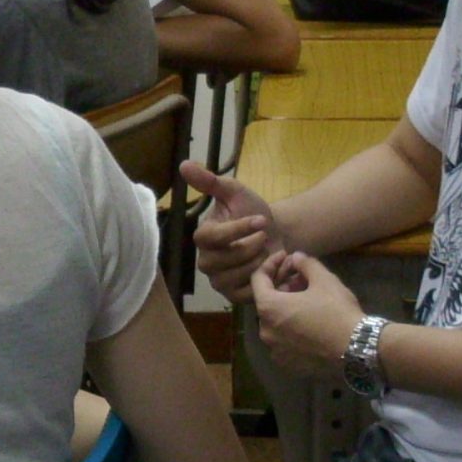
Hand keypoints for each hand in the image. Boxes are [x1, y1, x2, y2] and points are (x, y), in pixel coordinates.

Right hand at [183, 161, 282, 303]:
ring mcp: (219, 281)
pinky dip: (268, 279)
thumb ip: (210, 181)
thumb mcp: (235, 193)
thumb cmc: (254, 212)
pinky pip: (249, 293)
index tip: (262, 220)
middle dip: (252, 247)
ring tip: (272, 251)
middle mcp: (206, 261)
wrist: (278, 235)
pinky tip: (277, 266)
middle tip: (266, 237)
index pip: (212, 237)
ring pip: (238, 276)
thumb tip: (184, 164)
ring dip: (262, 262)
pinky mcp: (234, 297)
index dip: (238, 229)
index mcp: (203, 236)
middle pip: (225, 260)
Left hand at [251, 252, 363, 376]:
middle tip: (301, 278)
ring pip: (275, 323)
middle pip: (267, 302)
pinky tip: (309, 324)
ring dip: (286, 308)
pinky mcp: (288, 365)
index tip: (286, 256)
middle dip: (282, 286)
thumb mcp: (324, 280)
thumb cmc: (336, 311)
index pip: (258, 279)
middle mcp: (265, 331)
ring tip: (307, 300)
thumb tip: (295, 257)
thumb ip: (305, 264)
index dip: (271, 263)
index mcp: (268, 308)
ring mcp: (275, 351)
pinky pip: (284, 341)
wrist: (357, 350)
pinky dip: (291, 329)